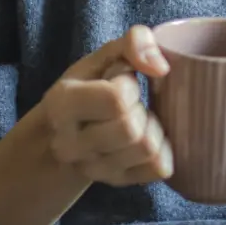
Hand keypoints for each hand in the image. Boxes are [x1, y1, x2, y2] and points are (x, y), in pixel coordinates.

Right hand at [32, 24, 175, 185]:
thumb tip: (161, 67)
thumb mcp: (104, 55)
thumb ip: (134, 41)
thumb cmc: (89, 86)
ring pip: (147, 150)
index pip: (117, 100)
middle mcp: (70, 145)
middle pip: (132, 130)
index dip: (130, 85)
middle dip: (141, 109)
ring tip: (138, 119)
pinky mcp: (116, 183)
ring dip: (153, 128)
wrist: (65, 132)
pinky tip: (147, 136)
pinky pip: (159, 168)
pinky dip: (163, 149)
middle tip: (132, 103)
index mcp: (62, 105)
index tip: (121, 82)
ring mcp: (92, 169)